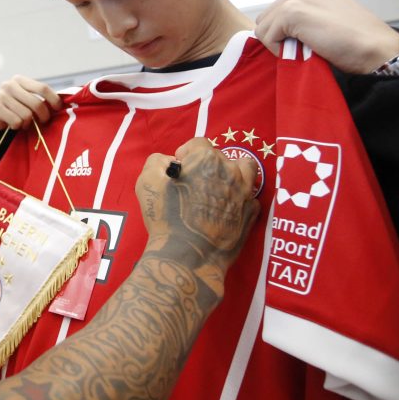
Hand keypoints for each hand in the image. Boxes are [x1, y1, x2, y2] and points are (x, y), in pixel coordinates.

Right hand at [0, 75, 61, 130]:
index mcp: (20, 79)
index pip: (42, 88)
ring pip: (26, 115)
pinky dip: (18, 126)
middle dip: (43, 116)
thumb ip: (41, 98)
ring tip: (24, 123)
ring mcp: (0, 95)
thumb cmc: (17, 109)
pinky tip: (14, 125)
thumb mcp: (28, 100)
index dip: (54, 99)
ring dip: (28, 123)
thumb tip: (63, 103)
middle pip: (37, 103)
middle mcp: (9, 85)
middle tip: (42, 122)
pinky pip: (16, 121)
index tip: (59, 109)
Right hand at [136, 138, 259, 296]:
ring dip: (233, 174)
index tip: (180, 166)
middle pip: (221, 157)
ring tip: (219, 188)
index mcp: (206, 158)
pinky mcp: (251, 213)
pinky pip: (248, 198)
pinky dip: (238, 200)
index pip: (198, 144)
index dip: (186, 154)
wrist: (186, 256)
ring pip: (246, 170)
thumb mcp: (147, 181)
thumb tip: (169, 162)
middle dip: (207, 166)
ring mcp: (244, 191)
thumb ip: (157, 161)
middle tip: (195, 183)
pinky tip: (225, 210)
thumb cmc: (165, 216)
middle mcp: (230, 170)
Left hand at [254, 0, 398, 73]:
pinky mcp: (292, 11)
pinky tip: (303, 50)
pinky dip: (279, 50)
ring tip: (306, 48)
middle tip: (305, 47)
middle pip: (266, 18)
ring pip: (263, 28)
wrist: (376, 48)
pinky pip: (266, 37)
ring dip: (279, 44)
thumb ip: (303, 17)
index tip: (306, 41)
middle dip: (279, 37)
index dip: (285, 33)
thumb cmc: (355, 40)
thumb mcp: (325, 18)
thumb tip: (275, 32)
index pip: (276, 11)